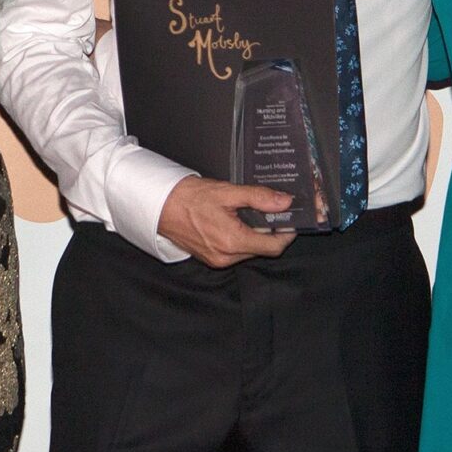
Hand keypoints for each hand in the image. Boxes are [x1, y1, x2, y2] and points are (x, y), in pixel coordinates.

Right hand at [157, 175, 296, 267]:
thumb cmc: (189, 197)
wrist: (161, 205)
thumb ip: (259, 197)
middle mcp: (226, 256)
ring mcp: (217, 260)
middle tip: (268, 211)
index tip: (290, 221)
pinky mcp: (210, 258)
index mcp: (232, 241)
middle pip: (262, 249)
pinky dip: (239, 239)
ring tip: (246, 214)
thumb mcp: (227, 192)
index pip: (273, 247)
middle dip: (268, 232)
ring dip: (253, 235)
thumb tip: (284, 202)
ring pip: (249, 251)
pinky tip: (233, 222)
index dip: (286, 234)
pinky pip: (235, 252)